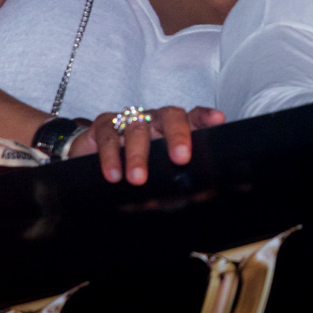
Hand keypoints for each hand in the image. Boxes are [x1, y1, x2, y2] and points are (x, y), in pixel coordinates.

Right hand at [70, 105, 224, 184]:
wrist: (93, 162)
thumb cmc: (139, 168)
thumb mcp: (162, 172)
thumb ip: (180, 178)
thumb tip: (204, 197)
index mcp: (174, 128)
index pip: (194, 116)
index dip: (205, 117)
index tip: (218, 120)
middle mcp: (155, 119)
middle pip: (170, 117)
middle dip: (177, 136)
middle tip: (181, 159)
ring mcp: (129, 119)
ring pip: (137, 128)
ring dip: (138, 155)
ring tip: (138, 180)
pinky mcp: (103, 125)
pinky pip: (108, 135)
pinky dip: (110, 156)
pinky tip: (113, 175)